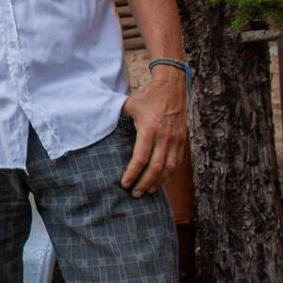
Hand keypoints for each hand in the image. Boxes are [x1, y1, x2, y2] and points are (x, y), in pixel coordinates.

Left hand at [120, 69, 188, 195]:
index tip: (125, 183)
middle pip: (156, 168)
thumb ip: (119, 119)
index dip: (133, 173)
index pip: (141, 158)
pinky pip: (176, 163)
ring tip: (147, 191)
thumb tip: (101, 126)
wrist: (172, 88)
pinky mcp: (182, 141)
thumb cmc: (148, 97)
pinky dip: (168, 175)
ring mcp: (175, 140)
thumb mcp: (130, 106)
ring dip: (158, 182)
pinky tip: (160, 181)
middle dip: (144, 183)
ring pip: (168, 169)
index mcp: (149, 129)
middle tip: (135, 194)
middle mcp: (164, 137)